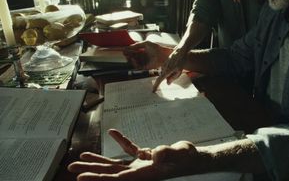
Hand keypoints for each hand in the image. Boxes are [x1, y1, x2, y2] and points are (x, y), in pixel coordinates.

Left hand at [68, 129, 204, 180]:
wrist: (195, 159)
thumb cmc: (188, 158)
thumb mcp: (180, 153)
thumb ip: (168, 153)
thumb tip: (156, 155)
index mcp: (145, 174)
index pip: (116, 178)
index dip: (98, 178)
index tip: (82, 177)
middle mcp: (139, 173)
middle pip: (110, 173)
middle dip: (91, 170)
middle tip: (71, 168)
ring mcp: (141, 166)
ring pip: (115, 164)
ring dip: (99, 161)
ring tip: (82, 157)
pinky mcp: (145, 158)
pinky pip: (129, 150)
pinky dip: (121, 142)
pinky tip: (113, 133)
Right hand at [123, 41, 172, 69]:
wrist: (163, 54)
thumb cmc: (156, 48)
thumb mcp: (146, 44)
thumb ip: (137, 45)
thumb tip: (129, 46)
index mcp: (144, 52)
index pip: (134, 52)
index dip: (129, 51)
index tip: (124, 49)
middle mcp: (144, 57)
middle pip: (133, 57)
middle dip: (128, 55)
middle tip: (124, 53)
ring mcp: (145, 62)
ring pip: (135, 62)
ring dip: (130, 60)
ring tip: (128, 56)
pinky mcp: (146, 67)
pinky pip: (138, 67)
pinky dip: (135, 64)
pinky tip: (133, 59)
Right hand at [152, 48, 187, 91]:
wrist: (180, 51)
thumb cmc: (181, 61)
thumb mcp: (179, 71)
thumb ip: (173, 78)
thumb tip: (167, 83)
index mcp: (167, 71)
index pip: (159, 80)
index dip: (156, 86)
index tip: (153, 91)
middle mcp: (163, 68)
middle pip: (164, 77)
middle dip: (169, 77)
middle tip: (177, 72)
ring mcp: (164, 64)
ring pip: (165, 73)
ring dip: (170, 73)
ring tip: (177, 68)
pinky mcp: (165, 62)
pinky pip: (166, 69)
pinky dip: (170, 69)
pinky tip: (175, 65)